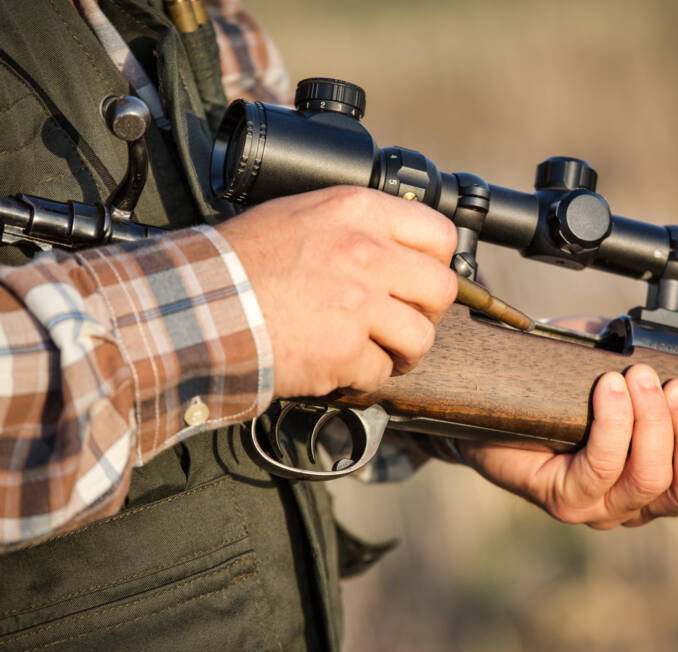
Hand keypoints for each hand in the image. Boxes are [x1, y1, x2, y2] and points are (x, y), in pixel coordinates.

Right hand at [218, 186, 456, 396]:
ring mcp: (359, 304)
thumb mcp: (302, 216)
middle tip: (403, 320)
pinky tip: (340, 366)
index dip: (437, 263)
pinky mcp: (345, 350)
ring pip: (421, 337)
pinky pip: (380, 372)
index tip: (421, 280)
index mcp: (358, 211)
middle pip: (441, 289)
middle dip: (427, 311)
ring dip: (403, 351)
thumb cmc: (239, 261)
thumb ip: (355, 227)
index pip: (440, 234)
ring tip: (376, 351)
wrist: (199, 303)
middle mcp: (367, 253)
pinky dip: (363, 377)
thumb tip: (396, 247)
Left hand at [458, 365, 677, 535]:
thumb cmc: (562, 382)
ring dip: (652, 424)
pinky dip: (613, 425)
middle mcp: (639, 502)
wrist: (493, 398)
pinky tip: (608, 390)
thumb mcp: (620, 362)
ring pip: (650, 481)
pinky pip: (600, 468)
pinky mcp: (564, 499)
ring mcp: (601, 506)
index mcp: (666, 477)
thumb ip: (658, 361)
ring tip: (637, 377)